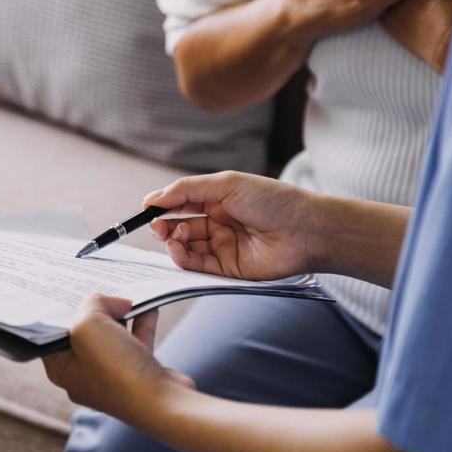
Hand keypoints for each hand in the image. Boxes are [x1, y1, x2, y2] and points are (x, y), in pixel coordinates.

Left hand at [43, 295, 192, 423]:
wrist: (163, 403)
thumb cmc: (117, 371)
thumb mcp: (89, 326)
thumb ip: (92, 304)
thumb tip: (112, 303)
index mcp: (62, 369)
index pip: (53, 333)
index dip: (62, 310)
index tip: (72, 290)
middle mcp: (84, 374)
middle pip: (85, 331)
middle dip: (96, 309)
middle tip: (104, 290)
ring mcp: (112, 374)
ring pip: (112, 334)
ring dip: (121, 313)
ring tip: (127, 296)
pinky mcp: (137, 372)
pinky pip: (136, 340)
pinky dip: (141, 322)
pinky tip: (149, 306)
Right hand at [144, 171, 316, 280]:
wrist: (305, 230)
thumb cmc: (273, 200)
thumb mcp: (227, 184)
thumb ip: (188, 189)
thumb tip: (154, 197)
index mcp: (220, 198)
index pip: (182, 201)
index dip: (163, 205)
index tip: (146, 208)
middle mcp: (219, 222)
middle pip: (180, 225)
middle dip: (163, 225)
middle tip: (154, 225)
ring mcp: (223, 245)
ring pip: (185, 246)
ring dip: (172, 241)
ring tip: (170, 236)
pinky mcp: (227, 268)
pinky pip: (197, 264)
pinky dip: (182, 257)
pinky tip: (178, 248)